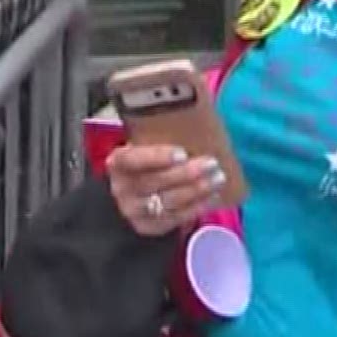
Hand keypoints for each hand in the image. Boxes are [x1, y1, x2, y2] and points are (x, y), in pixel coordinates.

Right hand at [106, 144, 226, 236]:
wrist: (136, 190)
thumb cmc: (150, 159)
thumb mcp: (148, 143)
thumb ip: (163, 133)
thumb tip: (196, 109)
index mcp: (118, 162)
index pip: (133, 159)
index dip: (157, 157)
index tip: (183, 153)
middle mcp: (121, 188)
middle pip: (154, 182)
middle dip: (186, 174)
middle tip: (212, 163)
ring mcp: (134, 211)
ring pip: (167, 202)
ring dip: (196, 191)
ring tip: (218, 179)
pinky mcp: (148, 227)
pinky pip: (175, 219)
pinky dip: (196, 207)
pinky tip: (212, 196)